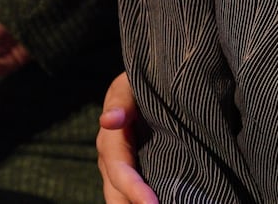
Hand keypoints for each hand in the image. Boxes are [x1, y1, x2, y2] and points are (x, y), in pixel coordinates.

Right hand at [97, 72, 156, 203]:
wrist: (150, 86)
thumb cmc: (139, 83)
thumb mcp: (128, 86)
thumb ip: (121, 101)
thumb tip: (109, 121)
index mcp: (111, 142)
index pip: (120, 170)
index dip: (134, 189)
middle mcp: (113, 162)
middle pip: (119, 194)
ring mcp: (127, 171)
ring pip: (125, 199)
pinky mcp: (143, 173)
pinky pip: (143, 193)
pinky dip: (147, 200)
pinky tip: (168, 201)